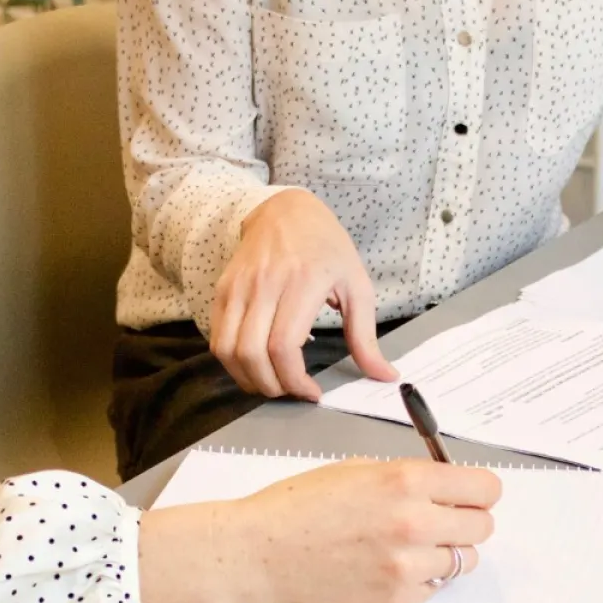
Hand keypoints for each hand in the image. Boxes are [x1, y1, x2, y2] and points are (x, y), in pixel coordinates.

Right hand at [137, 459, 500, 602]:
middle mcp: (415, 523)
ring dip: (445, 552)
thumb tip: (447, 486)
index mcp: (407, 481)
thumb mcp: (358, 469)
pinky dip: (421, 579)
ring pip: (463, 561)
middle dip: (465, 520)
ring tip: (410, 545)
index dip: (478, 491)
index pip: (485, 489)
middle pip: (482, 526)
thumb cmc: (299, 505)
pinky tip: (389, 566)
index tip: (469, 494)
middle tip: (440, 520)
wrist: (259, 551)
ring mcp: (407, 566)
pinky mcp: (396, 599)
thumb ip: (409, 477)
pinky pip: (434, 588)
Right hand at [211, 190, 398, 400]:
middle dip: (271, 386)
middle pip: (252, 354)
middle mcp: (265, 284)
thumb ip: (366, 337)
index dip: (294, 380)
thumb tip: (385, 375)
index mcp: (303, 282)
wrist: (286, 211)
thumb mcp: (357, 286)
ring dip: (247, 378)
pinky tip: (255, 365)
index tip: (311, 392)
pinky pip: (217, 338)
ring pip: (228, 350)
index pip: (284, 346)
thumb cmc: (326, 248)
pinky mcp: (223, 289)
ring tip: (272, 383)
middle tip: (291, 391)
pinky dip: (232, 362)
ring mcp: (239, 286)